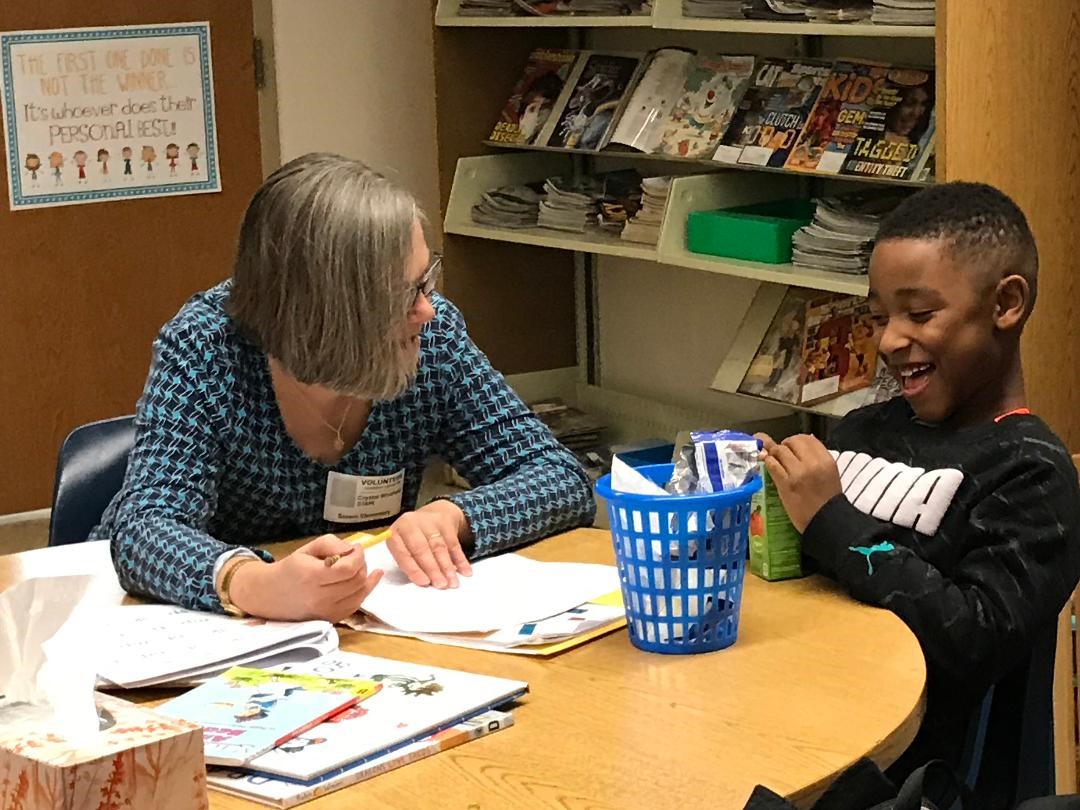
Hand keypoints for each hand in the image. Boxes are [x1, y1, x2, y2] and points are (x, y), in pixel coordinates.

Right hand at [229, 534, 382, 622]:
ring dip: (365, 577)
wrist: (271, 595)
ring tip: (357, 567)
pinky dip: (363, 591)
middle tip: (356, 556)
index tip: (356, 547)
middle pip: (356, 580)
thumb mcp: (307, 549)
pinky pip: (355, 605)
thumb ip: (330, 543)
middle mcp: (319, 598)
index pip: (348, 568)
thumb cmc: (290, 569)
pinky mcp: (330, 619)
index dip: (358, 555)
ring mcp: (326, 612)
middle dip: (362, 564)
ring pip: (360, 594)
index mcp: (312, 577)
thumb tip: (352, 549)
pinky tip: (369, 579)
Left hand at [387, 500, 472, 588]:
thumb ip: (408, 563)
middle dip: (433, 569)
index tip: (424, 582)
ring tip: (452, 582)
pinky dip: (460, 560)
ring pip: (439, 547)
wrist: (432, 514)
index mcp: (396, 533)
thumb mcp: (403, 547)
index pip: (403, 553)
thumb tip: (423, 582)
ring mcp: (429, 521)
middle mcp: (411, 524)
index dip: (414, 569)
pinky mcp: (446, 523)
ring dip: (447, 567)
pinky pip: (454, 544)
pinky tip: (465, 571)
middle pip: (422, 548)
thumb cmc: (413, 539)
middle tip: (441, 584)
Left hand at [755, 432, 841, 532]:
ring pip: (779, 451)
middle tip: (783, 454)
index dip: (797, 440)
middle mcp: (812, 464)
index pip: (808, 438)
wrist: (825, 520)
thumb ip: (816, 457)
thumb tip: (802, 439)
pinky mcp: (785, 483)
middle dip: (785, 446)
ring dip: (774, 454)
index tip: (793, 447)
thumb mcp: (829, 472)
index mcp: (826, 460)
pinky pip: (772, 464)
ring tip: (775, 461)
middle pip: (792, 441)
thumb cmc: (827, 498)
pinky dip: (768, 463)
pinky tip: (770, 467)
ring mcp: (798, 473)